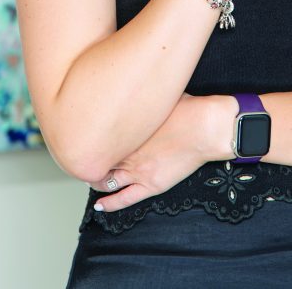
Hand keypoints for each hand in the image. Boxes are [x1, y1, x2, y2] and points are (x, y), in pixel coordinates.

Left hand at [90, 93, 231, 211]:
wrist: (204, 128)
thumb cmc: (186, 109)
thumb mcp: (157, 95)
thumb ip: (142, 98)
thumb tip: (136, 85)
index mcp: (126, 130)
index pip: (98, 138)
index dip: (91, 140)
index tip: (88, 139)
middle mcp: (127, 152)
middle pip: (99, 159)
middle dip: (92, 160)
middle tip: (87, 159)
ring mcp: (138, 171)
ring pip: (107, 181)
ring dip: (97, 181)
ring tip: (92, 180)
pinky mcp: (151, 185)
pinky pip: (124, 199)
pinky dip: (110, 204)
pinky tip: (100, 206)